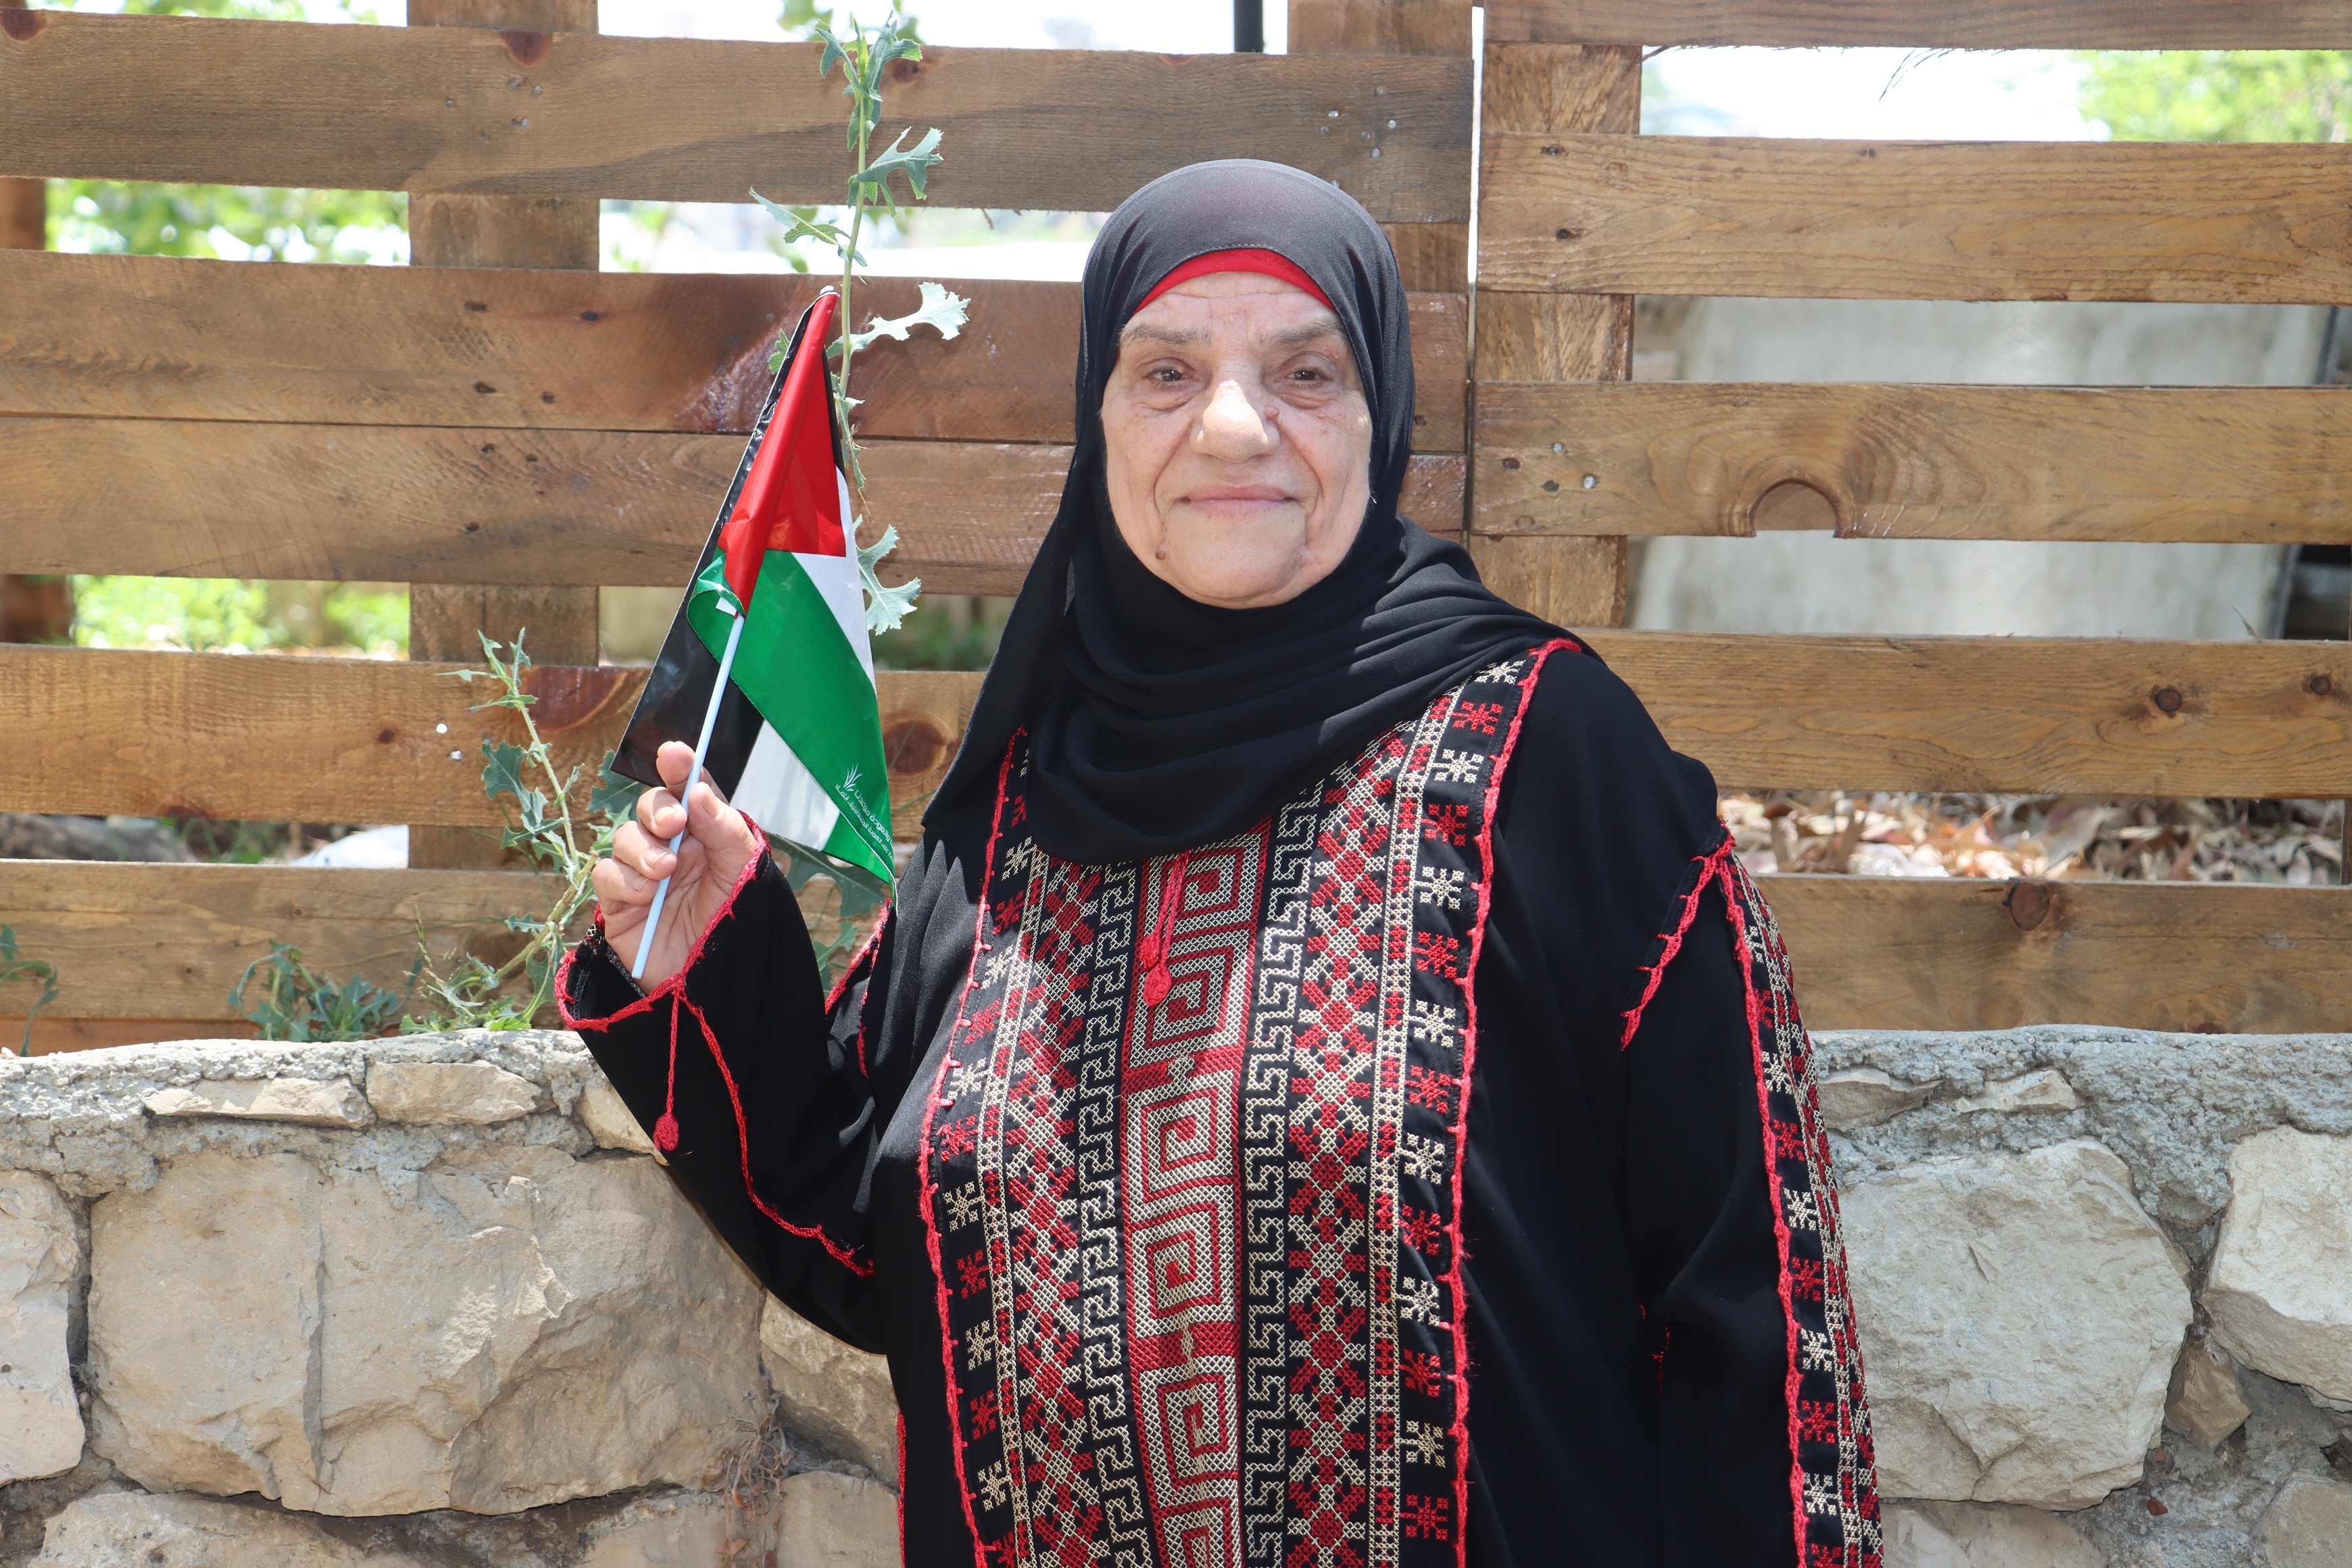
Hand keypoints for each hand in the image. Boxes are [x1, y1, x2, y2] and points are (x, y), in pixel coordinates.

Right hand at [591, 741, 762, 989]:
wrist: (712, 979)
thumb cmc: (732, 922)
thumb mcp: (742, 871)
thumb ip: (723, 828)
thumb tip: (697, 789)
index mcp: (705, 834)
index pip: (689, 790)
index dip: (680, 768)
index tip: (674, 754)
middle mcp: (673, 847)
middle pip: (651, 807)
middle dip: (657, 808)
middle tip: (673, 824)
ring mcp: (643, 873)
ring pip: (625, 837)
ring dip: (644, 850)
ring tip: (666, 873)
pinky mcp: (619, 901)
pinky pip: (606, 874)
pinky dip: (625, 880)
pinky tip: (647, 895)